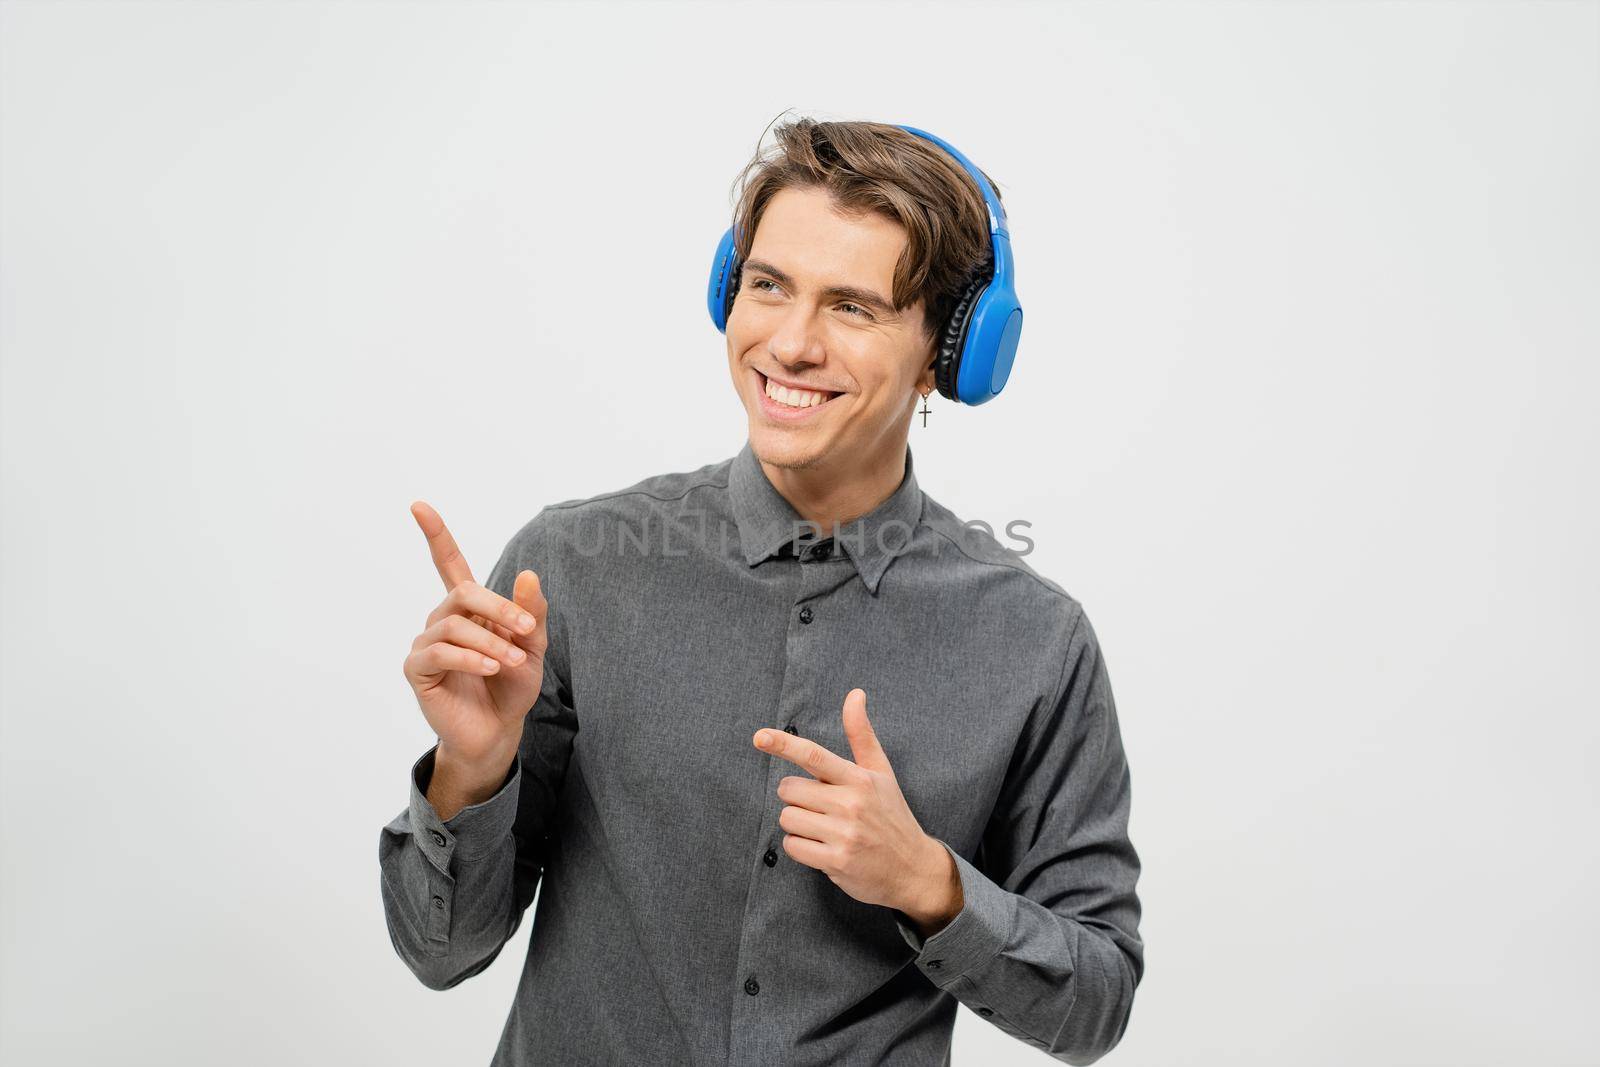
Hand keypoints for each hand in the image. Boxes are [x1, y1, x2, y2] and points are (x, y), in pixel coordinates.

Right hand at [401, 501, 548, 771]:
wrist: (499, 730)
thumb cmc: (513, 685)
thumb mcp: (533, 646)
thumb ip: (532, 613)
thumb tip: (528, 574)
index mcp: (469, 608)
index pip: (449, 563)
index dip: (435, 535)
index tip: (419, 506)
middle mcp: (443, 619)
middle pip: (463, 591)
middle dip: (498, 607)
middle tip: (526, 631)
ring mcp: (427, 643)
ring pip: (455, 624)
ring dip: (490, 641)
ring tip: (511, 661)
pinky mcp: (418, 669)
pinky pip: (441, 652)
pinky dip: (470, 658)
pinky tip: (490, 669)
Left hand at [753, 688, 961, 929]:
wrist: (914, 868)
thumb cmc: (892, 815)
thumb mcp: (881, 772)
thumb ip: (861, 734)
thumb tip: (855, 694)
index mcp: (860, 779)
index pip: (814, 755)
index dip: (784, 744)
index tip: (759, 736)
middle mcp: (851, 804)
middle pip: (790, 790)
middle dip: (796, 797)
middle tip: (820, 805)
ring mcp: (844, 835)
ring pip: (788, 818)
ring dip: (798, 823)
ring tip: (824, 827)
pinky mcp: (836, 862)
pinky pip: (793, 846)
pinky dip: (800, 846)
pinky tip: (822, 846)